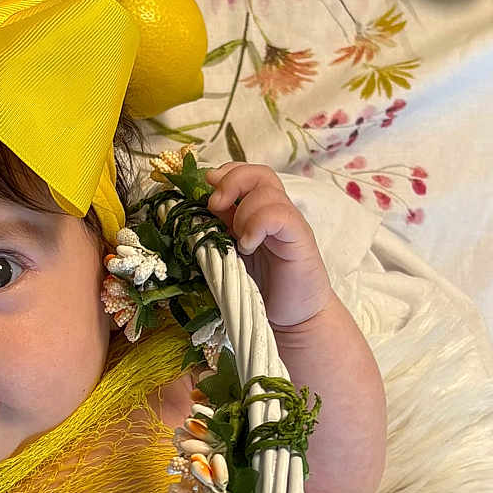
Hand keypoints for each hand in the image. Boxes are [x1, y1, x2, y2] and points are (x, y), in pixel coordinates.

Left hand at [203, 162, 337, 330]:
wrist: (293, 319)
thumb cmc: (260, 290)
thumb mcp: (228, 254)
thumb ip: (216, 231)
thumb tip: (193, 210)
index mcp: (257, 213)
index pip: (245, 174)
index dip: (225, 174)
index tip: (205, 188)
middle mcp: (275, 212)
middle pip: (258, 173)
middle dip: (231, 181)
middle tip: (215, 205)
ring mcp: (289, 223)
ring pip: (267, 190)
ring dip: (242, 211)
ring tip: (237, 240)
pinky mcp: (299, 238)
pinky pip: (279, 214)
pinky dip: (257, 224)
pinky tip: (248, 245)